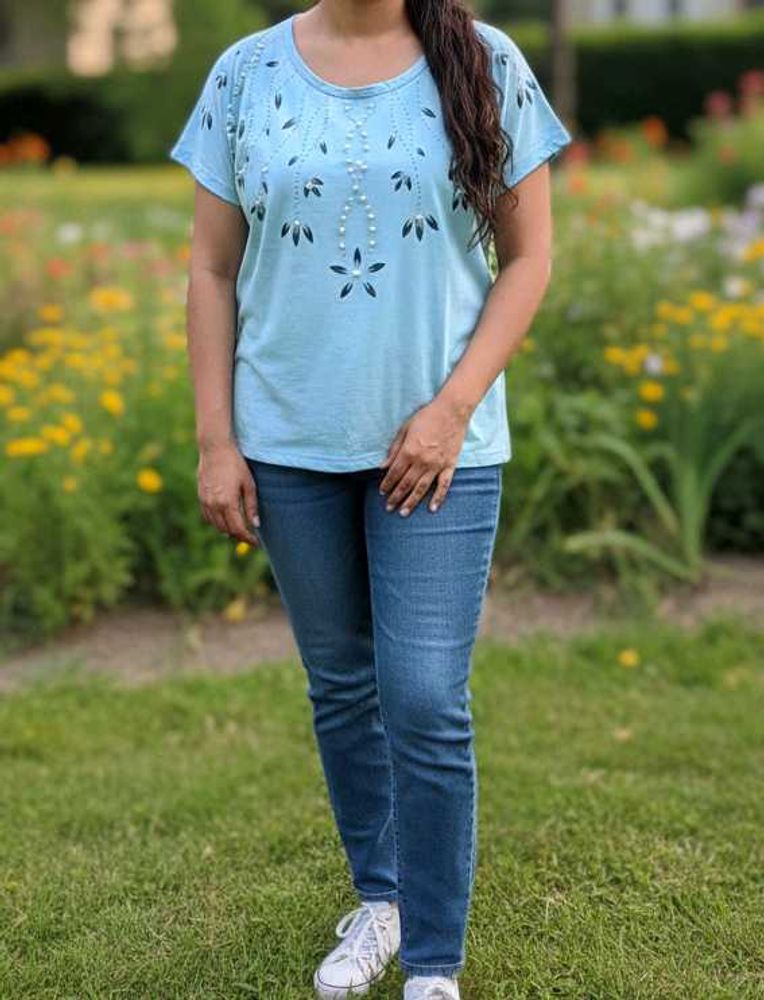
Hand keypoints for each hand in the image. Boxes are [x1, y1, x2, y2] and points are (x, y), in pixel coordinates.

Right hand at [197, 440, 259, 544]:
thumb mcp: (249, 484)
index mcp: (227, 503)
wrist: (215, 449)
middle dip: (238, 536)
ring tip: (239, 529)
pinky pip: (208, 517)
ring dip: (227, 530)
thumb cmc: (235, 464)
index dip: (247, 538)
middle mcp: (214, 505)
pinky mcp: (200, 497)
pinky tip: (225, 519)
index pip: (237, 529)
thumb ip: (251, 506)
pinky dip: (217, 522)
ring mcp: (205, 501)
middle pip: (226, 530)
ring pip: (216, 525)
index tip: (255, 542)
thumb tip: (256, 525)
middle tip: (249, 537)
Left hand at [379, 396, 470, 515]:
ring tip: (403, 513)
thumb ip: (394, 449)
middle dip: (395, 497)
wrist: (452, 411)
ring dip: (411, 502)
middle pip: (405, 484)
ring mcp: (436, 465)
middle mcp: (422, 461)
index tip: (382, 492)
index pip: (394, 473)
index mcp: (409, 451)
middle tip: (389, 508)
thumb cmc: (426, 417)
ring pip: (421, 489)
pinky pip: (443, 485)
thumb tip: (383, 466)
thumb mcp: (404, 429)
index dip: (387, 484)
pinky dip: (438, 498)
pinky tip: (432, 509)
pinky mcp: (450, 465)